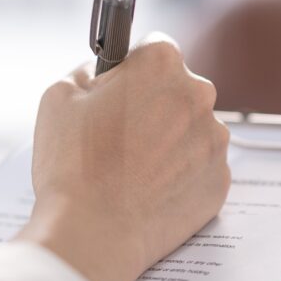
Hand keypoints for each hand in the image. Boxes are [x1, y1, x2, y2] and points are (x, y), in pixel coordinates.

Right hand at [18, 33, 230, 280]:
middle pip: (179, 88)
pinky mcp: (220, 180)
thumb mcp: (60, 95)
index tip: (120, 88)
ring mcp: (215, 140)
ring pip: (192, 129)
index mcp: (162, 63)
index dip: (133, 69)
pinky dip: (181, 175)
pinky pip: (201, 167)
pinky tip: (150, 190)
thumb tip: (103, 75)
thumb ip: (89, 71)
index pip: (154, 47)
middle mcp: (199, 94)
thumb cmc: (73, 164)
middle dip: (155, 104)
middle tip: (121, 135)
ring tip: (133, 169)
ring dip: (171, 141)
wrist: (94, 233)